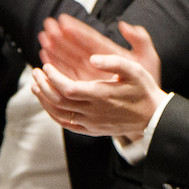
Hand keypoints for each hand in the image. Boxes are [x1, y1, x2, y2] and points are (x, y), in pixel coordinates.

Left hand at [31, 35, 168, 138]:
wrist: (153, 117)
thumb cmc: (144, 91)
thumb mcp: (135, 70)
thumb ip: (113, 61)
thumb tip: (93, 58)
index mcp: (101, 95)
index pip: (67, 88)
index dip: (53, 77)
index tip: (46, 66)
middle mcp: (94, 112)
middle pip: (58, 100)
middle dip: (43, 85)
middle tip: (35, 72)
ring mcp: (91, 123)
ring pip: (59, 113)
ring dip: (43, 99)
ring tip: (35, 85)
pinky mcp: (92, 130)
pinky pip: (66, 124)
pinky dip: (52, 114)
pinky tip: (47, 103)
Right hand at [39, 14, 161, 87]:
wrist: (147, 106)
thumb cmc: (148, 82)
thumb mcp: (149, 58)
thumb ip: (141, 40)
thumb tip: (125, 25)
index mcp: (111, 54)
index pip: (91, 39)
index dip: (78, 29)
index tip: (64, 19)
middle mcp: (98, 63)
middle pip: (76, 47)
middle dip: (62, 36)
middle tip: (48, 25)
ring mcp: (90, 74)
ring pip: (69, 60)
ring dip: (56, 49)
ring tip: (44, 38)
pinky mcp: (85, 86)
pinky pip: (68, 75)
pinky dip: (57, 66)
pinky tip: (46, 57)